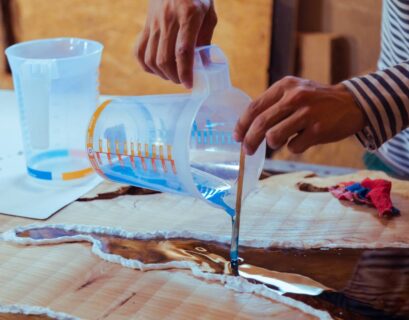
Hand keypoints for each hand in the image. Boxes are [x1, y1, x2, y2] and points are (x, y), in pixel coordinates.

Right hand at [135, 0, 216, 88]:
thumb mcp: (208, 13)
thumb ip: (206, 39)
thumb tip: (203, 64)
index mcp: (189, 15)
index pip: (183, 51)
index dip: (185, 72)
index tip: (189, 84)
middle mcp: (168, 19)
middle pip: (165, 58)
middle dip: (174, 77)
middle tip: (183, 81)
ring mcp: (154, 22)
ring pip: (151, 58)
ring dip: (161, 74)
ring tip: (172, 76)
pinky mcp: (146, 25)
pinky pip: (139, 51)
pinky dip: (146, 65)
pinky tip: (156, 69)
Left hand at [234, 76, 366, 154]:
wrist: (352, 103)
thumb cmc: (316, 101)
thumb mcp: (294, 92)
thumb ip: (273, 105)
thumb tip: (248, 128)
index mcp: (284, 86)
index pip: (254, 107)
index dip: (242, 125)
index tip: (237, 137)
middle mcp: (295, 97)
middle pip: (260, 124)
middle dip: (250, 141)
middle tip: (247, 151)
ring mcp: (307, 113)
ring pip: (273, 137)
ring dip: (273, 144)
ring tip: (281, 141)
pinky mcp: (319, 129)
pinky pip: (294, 147)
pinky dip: (294, 147)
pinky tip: (303, 140)